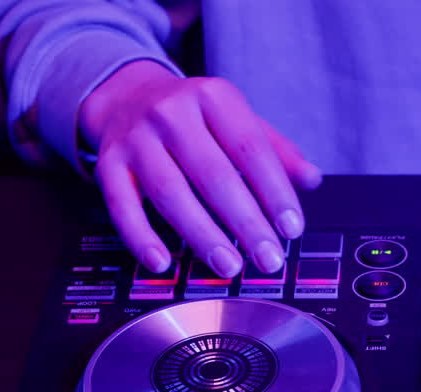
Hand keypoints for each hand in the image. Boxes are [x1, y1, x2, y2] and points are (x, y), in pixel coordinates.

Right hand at [80, 61, 321, 275]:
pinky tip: (162, 263)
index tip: (292, 229)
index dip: (274, 193)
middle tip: (269, 259)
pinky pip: (122, 205)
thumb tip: (312, 179)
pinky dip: (141, 237)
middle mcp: (172, 112)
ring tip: (230, 266)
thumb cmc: (196, 118)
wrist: (127, 96)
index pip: (251, 149)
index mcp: (214, 97)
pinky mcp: (108, 163)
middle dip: (246, 223)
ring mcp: (136, 138)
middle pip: (215, 176)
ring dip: (203, 235)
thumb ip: (277, 151)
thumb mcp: (238, 120)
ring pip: (171, 193)